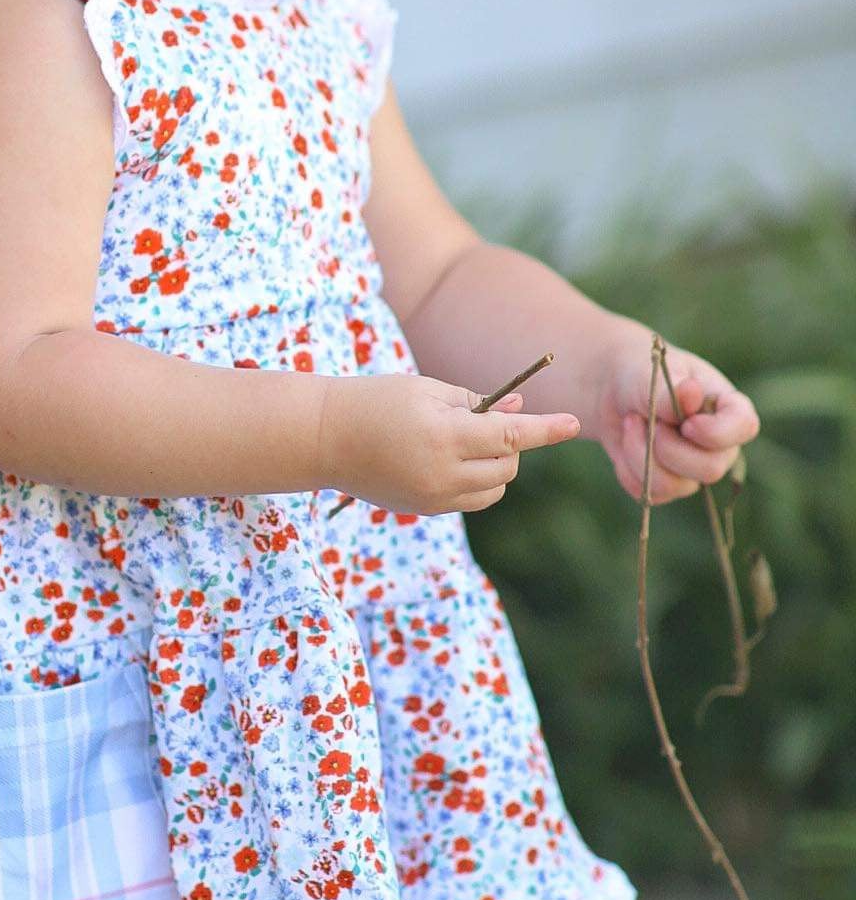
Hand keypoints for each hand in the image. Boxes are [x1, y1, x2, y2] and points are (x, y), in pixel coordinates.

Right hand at [319, 373, 580, 517]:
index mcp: (444, 435)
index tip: (574, 423)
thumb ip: (477, 402)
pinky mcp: (423, 510)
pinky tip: (451, 461)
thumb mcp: (428, 389)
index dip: (546, 430)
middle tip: (487, 422)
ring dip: (496, 466)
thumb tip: (519, 410)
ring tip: (466, 442)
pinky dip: (476, 481)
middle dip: (510, 445)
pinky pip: (471, 500)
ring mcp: (433, 497)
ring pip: (494, 488)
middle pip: (507, 466)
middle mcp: (442, 472)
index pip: (511, 436)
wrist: (324, 437)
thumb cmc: (377, 400)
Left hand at [595, 331, 760, 504]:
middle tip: (642, 418)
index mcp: (727, 407)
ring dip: (641, 455)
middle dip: (668, 448)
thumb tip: (690, 393)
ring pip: (677, 486)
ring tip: (630, 423)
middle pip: (710, 469)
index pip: (744, 427)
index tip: (686, 423)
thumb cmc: (641, 375)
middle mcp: (719, 444)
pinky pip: (650, 494)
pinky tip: (625, 442)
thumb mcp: (650, 374)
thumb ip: (670, 389)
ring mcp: (695, 469)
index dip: (716, 433)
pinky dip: (628, 469)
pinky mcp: (669, 486)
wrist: (613, 393)